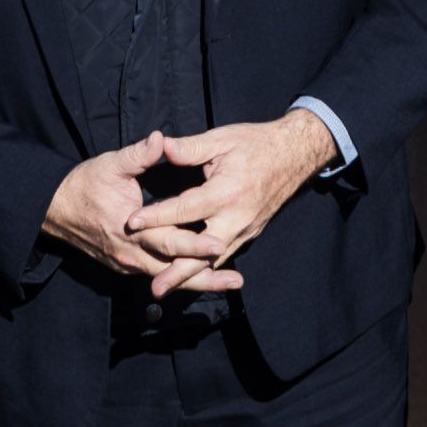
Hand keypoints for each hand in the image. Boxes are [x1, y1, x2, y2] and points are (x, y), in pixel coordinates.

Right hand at [41, 134, 236, 290]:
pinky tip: (202, 276)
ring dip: (197, 281)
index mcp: (130, 229)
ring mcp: (127, 264)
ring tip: (227, 283)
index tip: (219, 244)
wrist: (55, 210)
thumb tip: (160, 139)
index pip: (168, 240)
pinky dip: (179, 277)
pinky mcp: (126, 266)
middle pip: (173, 270)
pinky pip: (156, 274)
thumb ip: (138, 154)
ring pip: (166, 278)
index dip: (194, 244)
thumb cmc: (85, 184)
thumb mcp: (110, 164)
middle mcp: (130, 254)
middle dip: (205, 275)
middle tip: (235, 280)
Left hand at [123, 110, 332, 297]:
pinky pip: (224, 254)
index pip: (185, 209)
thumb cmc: (255, 143)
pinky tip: (188, 276)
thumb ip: (190, 147)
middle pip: (202, 251)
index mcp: (228, 191)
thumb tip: (161, 146)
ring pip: (213, 260)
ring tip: (164, 288)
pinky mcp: (250, 234)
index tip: (132, 223)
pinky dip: (205, 267)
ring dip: (189, 276)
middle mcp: (238, 217)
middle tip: (155, 288)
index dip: (157, 216)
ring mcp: (246, 229)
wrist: (294, 155)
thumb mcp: (222, 138)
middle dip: (177, 271)